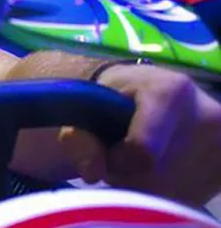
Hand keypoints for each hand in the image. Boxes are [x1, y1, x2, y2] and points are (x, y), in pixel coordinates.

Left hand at [58, 64, 220, 205]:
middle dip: (127, 175)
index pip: (142, 151)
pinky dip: (165, 191)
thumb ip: (81, 136)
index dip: (116, 159)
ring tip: (142, 159)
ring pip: (170, 192)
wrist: (159, 92)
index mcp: (171, 92)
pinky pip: (185, 197)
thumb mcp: (91, 105)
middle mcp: (208, 116)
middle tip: (123, 153)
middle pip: (154, 177)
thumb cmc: (118, 94)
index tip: (110, 150)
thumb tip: (91, 173)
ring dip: (145, 186)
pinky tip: (162, 168)